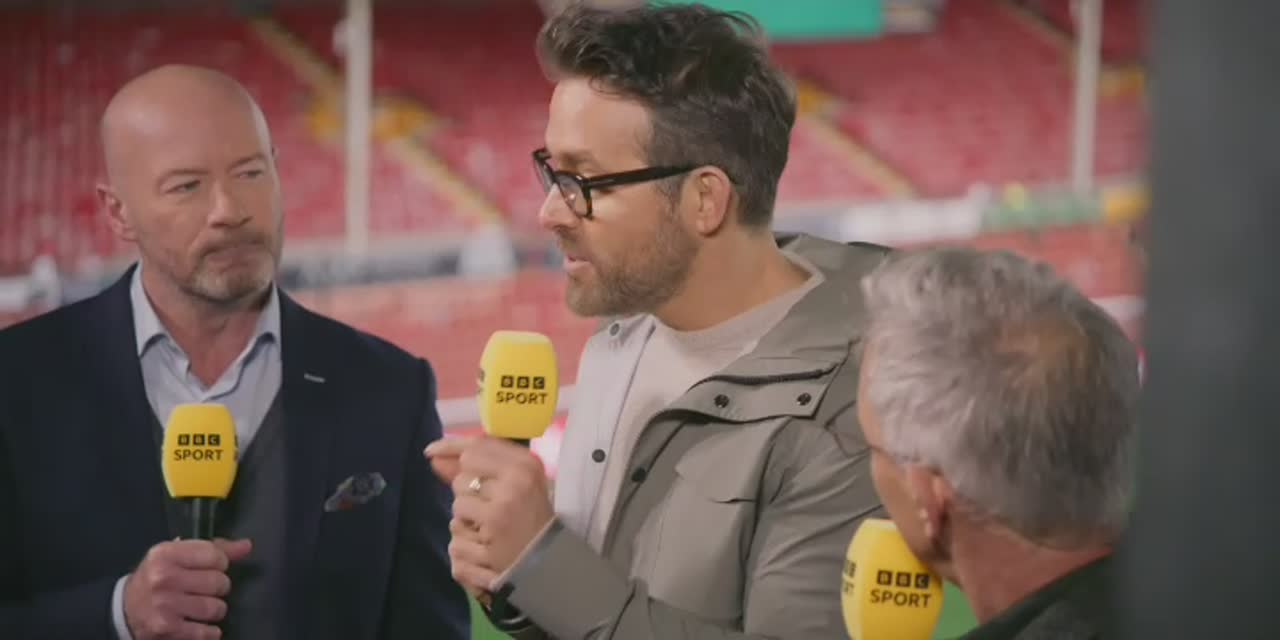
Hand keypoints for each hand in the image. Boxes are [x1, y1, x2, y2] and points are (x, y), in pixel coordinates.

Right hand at [123, 538, 251, 639]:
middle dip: (218, 587)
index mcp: (166, 554)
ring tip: (201, 607)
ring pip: (216, 608)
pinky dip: (209, 631)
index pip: (215, 555)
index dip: (220, 563)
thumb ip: (214, 549)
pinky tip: (200, 625)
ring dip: (214, 610)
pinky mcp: (167, 629)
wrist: (124, 609)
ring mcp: (165, 605)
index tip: (211, 568)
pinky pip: (207, 633)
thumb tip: (247, 546)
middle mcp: (164, 578)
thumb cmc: (158, 577)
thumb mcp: (178, 556)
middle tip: (206, 589)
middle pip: (219, 582)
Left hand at [425, 436, 553, 592]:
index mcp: (525, 467)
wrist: (553, 564)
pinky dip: (465, 548)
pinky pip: (455, 541)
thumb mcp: (516, 482)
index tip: (431, 452)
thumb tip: (434, 456)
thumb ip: (476, 465)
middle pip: (461, 479)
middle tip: (490, 508)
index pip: (476, 449)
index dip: (450, 448)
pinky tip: (486, 551)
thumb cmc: (533, 518)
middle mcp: (512, 488)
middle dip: (467, 493)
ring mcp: (498, 518)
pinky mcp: (486, 548)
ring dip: (466, 521)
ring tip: (490, 530)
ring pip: (457, 509)